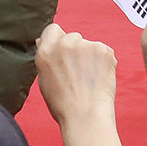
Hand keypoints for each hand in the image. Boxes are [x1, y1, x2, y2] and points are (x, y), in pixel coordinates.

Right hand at [36, 24, 121, 145]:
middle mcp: (65, 44)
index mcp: (46, 51)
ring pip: (89, 45)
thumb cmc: (63, 104)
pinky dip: (103, 62)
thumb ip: (46, 57)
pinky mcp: (104, 49)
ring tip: (88, 79)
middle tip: (78, 72)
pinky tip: (98, 78)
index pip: (52, 29)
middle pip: (72, 37)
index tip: (64, 53)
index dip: (58, 40)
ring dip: (90, 56)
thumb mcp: (45, 79)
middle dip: (76, 50)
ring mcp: (85, 45)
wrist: (85, 116)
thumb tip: (43, 41)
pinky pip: (103, 51)